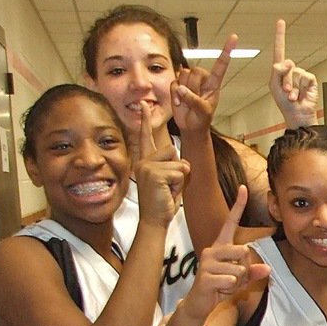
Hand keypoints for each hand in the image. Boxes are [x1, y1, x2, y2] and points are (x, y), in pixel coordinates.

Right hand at [133, 100, 189, 227]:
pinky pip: (179, 171)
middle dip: (178, 169)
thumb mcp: (168, 180)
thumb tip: (183, 162)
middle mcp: (143, 161)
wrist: (155, 220)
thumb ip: (172, 166)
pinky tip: (167, 192)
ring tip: (168, 190)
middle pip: (173, 150)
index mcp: (145, 161)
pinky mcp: (154, 173)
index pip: (146, 137)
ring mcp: (147, 166)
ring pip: (179, 162)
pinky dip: (179, 184)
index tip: (144, 105)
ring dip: (180, 178)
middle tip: (168, 186)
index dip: (145, 121)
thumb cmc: (162, 202)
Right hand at [172, 35, 234, 134]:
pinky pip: (174, 83)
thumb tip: (182, 89)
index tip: (234, 37)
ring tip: (188, 102)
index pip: (221, 65)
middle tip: (194, 100)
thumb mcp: (203, 112)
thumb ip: (194, 100)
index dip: (226, 51)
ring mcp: (189, 82)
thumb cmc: (201, 119)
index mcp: (214, 84)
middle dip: (193, 87)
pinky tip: (180, 103)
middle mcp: (202, 79)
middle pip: (195, 71)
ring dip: (184, 91)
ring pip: (184, 74)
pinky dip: (175, 94)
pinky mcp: (178, 85)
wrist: (190, 126)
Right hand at [182, 186, 270, 319]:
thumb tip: (267, 269)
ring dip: (238, 282)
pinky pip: (230, 280)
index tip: (243, 187)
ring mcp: (207, 262)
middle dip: (245, 269)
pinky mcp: (204, 276)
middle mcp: (212, 250)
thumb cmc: (219, 286)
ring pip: (239, 269)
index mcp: (220, 246)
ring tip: (225, 284)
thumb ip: (253, 272)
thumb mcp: (240, 279)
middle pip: (244, 251)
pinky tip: (220, 290)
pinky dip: (230, 289)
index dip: (238, 206)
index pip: (230, 222)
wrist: (199, 303)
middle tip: (233, 278)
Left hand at [270, 19, 319, 127]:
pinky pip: (305, 77)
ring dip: (292, 86)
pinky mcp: (311, 80)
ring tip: (292, 96)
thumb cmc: (283, 103)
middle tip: (286, 93)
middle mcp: (291, 71)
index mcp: (280, 70)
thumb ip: (277, 71)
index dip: (280, 36)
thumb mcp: (274, 85)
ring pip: (295, 72)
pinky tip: (301, 96)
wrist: (297, 116)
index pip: (280, 50)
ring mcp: (301, 75)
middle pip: (286, 65)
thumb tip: (289, 61)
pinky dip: (302, 87)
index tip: (281, 21)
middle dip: (285, 80)